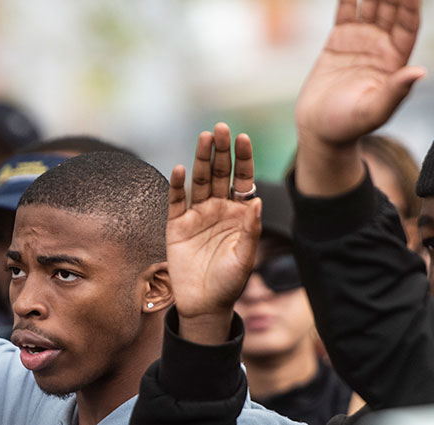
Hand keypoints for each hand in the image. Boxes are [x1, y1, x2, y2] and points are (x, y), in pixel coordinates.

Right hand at [167, 123, 261, 344]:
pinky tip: (178, 169)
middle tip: (219, 129)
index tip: (243, 138)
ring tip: (203, 138)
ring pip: (199, 181)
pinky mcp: (176, 225)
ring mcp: (197, 215)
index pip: (242, 178)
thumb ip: (250, 230)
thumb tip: (257, 200)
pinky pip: (176, 201)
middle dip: (220, 151)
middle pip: (220, 173)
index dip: (242, 158)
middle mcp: (218, 208)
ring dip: (200, 160)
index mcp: (239, 213)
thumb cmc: (230, 283)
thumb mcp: (245, 257)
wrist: (204, 305)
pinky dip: (176, 185)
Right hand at [295, 0, 425, 194]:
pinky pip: (346, 7)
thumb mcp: (371, 112)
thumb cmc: (347, 126)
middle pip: (391, 6)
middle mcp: (382, 46)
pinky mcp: (339, 38)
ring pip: (371, 1)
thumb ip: (394, 93)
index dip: (409, 6)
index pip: (407, 26)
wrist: (319, 130)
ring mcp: (361, 40)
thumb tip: (418, 72)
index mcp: (395, 62)